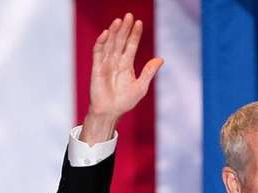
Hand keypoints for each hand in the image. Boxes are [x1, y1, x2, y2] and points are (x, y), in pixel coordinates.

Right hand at [80, 13, 163, 143]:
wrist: (110, 112)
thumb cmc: (124, 101)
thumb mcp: (141, 86)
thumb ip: (149, 72)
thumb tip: (160, 59)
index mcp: (126, 64)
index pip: (131, 45)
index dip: (135, 34)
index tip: (139, 23)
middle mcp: (116, 61)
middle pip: (121, 41)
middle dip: (125, 28)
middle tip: (129, 15)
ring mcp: (106, 63)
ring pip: (110, 43)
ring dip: (114, 32)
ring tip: (119, 20)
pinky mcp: (97, 68)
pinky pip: (98, 52)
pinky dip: (102, 42)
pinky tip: (106, 33)